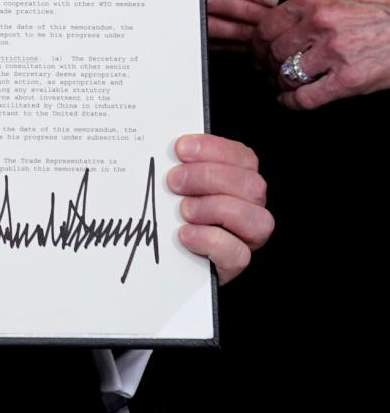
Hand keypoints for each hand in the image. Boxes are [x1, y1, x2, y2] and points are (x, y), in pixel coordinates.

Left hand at [168, 134, 271, 284]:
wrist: (158, 260)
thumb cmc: (166, 213)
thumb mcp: (170, 186)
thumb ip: (175, 166)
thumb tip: (156, 147)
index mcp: (239, 182)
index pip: (243, 158)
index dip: (214, 149)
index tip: (181, 149)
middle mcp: (249, 208)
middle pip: (252, 185)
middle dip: (209, 177)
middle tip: (174, 182)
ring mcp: (245, 238)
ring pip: (256, 220)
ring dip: (215, 209)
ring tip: (183, 210)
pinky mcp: (233, 264)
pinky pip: (238, 254)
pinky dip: (210, 240)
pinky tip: (185, 234)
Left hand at [255, 0, 389, 109]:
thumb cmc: (389, 9)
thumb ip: (311, 6)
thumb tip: (278, 22)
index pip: (266, 24)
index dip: (257, 43)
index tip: (257, 51)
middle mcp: (320, 21)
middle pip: (271, 51)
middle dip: (265, 65)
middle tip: (266, 72)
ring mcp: (334, 50)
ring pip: (285, 74)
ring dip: (279, 84)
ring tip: (282, 85)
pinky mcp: (349, 78)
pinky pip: (305, 97)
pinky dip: (292, 103)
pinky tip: (291, 101)